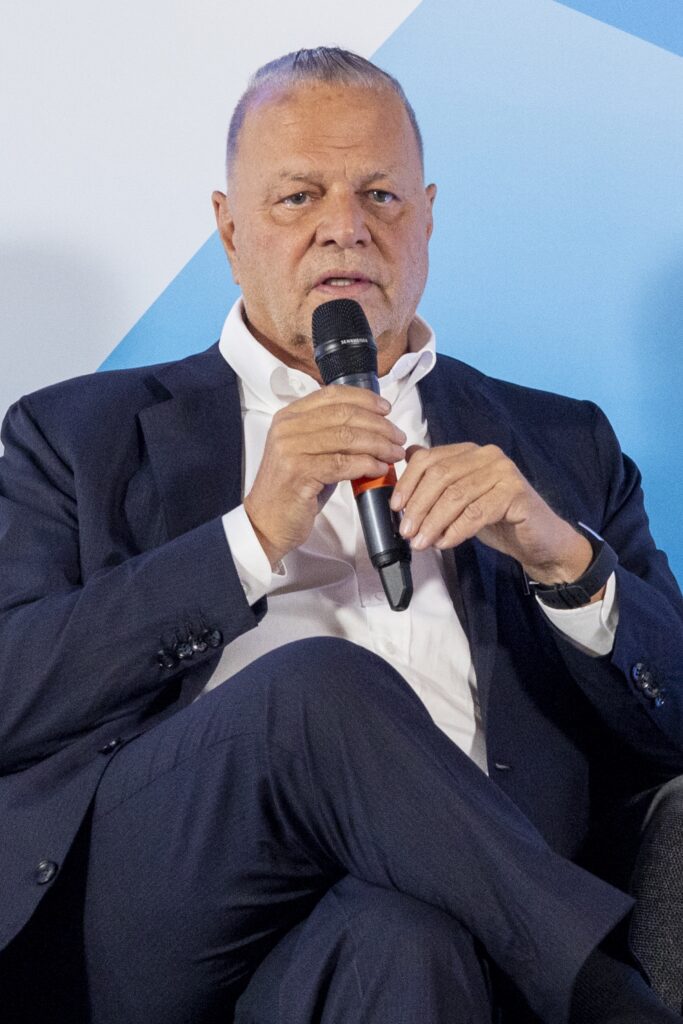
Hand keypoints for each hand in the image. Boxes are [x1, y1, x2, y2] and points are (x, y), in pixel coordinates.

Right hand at [244, 386, 405, 566]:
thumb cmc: (293, 490)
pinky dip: (366, 464)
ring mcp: (291, 448)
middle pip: (344, 415)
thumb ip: (333, 436)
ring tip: (394, 453)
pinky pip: (343, 463)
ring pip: (347, 437)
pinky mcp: (299, 472)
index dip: (365, 399)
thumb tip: (373, 428)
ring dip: (378, 445)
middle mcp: (288, 427)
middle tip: (398, 436)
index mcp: (289, 416)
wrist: (267, 522)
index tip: (386, 409)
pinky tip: (379, 469)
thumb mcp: (310, 453)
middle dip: (379, 425)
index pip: (333, 395)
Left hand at [391, 443, 595, 586]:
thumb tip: (405, 464)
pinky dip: (455, 530)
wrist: (538, 540)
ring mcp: (503, 472)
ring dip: (433, 522)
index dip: (408, 482)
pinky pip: (476, 512)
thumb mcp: (460, 499)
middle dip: (418, 506)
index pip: (428, 458)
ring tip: (421, 542)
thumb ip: (437, 482)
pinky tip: (445, 543)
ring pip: (456, 496)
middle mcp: (487, 455)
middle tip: (406, 532)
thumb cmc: (497, 519)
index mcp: (469, 452)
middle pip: (440, 476)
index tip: (395, 507)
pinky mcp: (515, 493)